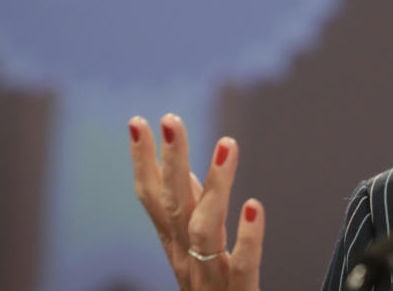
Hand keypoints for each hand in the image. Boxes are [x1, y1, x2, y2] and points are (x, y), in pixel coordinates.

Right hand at [128, 114, 264, 289]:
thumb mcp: (198, 251)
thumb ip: (192, 212)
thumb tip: (183, 169)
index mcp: (175, 248)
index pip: (153, 199)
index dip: (143, 161)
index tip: (137, 121)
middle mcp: (186, 262)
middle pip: (173, 206)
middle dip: (169, 161)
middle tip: (170, 119)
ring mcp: (209, 281)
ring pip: (204, 229)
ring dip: (213, 184)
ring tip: (227, 143)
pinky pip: (241, 266)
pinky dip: (248, 237)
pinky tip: (255, 206)